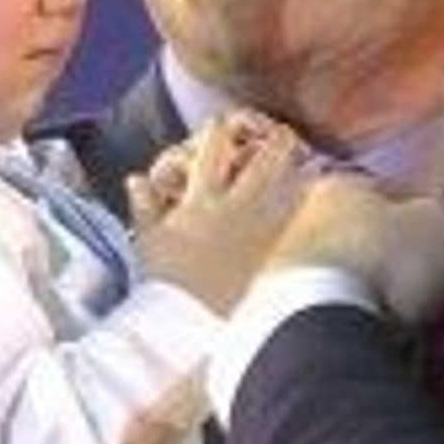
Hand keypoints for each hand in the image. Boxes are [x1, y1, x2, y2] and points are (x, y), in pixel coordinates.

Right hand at [129, 111, 311, 310]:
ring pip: (288, 183)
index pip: (213, 148)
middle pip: (265, 159)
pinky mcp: (271, 248)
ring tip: (304, 157)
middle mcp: (234, 207)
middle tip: (283, 134)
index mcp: (200, 199)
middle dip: (276, 141)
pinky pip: (292, 213)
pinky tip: (307, 190)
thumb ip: (145, 205)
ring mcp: (258, 227)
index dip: (219, 130)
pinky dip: (300, 197)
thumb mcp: (148, 239)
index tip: (222, 124)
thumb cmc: (163, 280)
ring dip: (296, 166)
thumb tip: (137, 179)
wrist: (189, 319)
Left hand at [264, 175, 443, 325]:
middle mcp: (307, 227)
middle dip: (415, 270)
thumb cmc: (386, 258)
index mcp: (341, 188)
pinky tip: (399, 362)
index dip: (439, 218)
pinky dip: (370, 343)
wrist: (318, 333)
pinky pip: (344, 332)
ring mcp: (292, 283)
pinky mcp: (288, 334)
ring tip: (435, 341)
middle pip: (379, 245)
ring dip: (390, 310)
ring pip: (360, 290)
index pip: (398, 195)